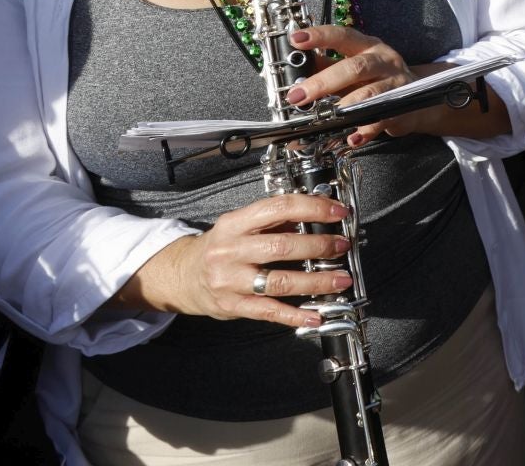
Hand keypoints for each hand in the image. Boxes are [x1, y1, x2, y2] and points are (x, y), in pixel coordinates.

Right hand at [151, 193, 354, 327]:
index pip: (279, 208)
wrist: (182, 276)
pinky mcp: (232, 305)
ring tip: (340, 279)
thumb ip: (274, 221)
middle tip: (342, 246)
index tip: (338, 212)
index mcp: (235, 223)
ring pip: (279, 281)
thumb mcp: (240, 225)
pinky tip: (315, 315)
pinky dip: (294, 315)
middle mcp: (230, 250)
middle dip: (319, 246)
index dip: (313, 208)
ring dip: (316, 282)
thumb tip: (318, 215)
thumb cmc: (220, 247)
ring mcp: (230, 280)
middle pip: (282, 247)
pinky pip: (268, 311)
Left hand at [283, 25, 420, 144]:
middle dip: (323, 82)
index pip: (343, 36)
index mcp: (368, 47)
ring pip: (370, 92)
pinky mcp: (401, 106)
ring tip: (326, 117)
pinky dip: (366, 129)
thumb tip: (295, 70)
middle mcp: (384, 61)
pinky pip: (382, 118)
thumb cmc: (378, 80)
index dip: (321, 36)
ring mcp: (395, 83)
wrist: (419, 99)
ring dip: (346, 106)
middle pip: (355, 67)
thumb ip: (326, 66)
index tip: (297, 39)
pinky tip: (353, 137)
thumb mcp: (354, 68)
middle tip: (297, 96)